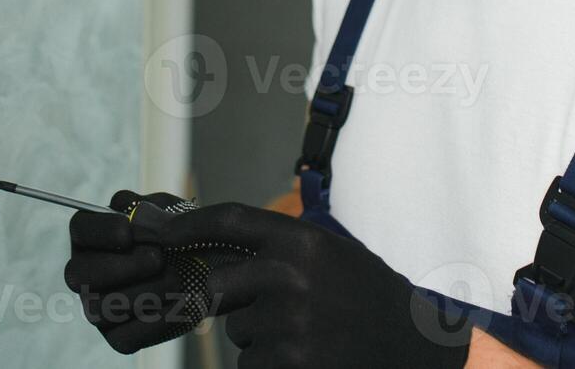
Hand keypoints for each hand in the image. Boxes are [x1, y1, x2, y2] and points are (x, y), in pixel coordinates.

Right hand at [63, 190, 244, 353]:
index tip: (128, 233)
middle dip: (120, 267)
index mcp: (93, 235)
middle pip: (78, 274)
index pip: (80, 228)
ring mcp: (98, 306)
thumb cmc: (180, 234)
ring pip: (100, 308)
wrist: (208, 269)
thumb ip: (151, 208)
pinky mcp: (117, 336)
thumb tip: (129, 210)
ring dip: (142, 294)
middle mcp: (86, 273)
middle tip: (157, 258)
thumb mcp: (171, 210)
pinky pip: (123, 338)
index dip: (100, 231)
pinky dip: (153, 322)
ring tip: (176, 279)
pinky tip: (179, 304)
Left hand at [157, 202, 472, 368]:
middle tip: (269, 312)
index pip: (227, 221)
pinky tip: (311, 357)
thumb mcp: (332, 255)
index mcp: (302, 240)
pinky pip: (253, 364)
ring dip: (260, 338)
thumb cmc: (370, 300)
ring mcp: (289, 323)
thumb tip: (213, 250)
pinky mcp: (289, 363)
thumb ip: (280, 249)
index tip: (157, 233)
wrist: (417, 350)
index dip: (186, 225)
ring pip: (238, 331)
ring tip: (310, 336)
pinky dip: (273, 365)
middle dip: (226, 303)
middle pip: (217, 286)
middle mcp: (291, 276)